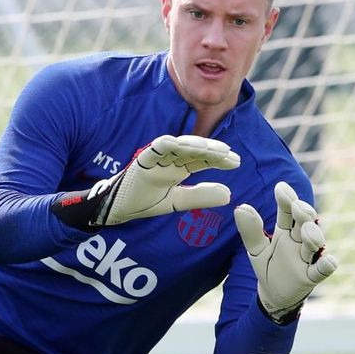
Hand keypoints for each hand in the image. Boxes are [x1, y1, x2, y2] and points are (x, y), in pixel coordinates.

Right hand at [87, 135, 240, 226]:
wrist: (118, 210)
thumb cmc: (144, 202)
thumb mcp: (177, 202)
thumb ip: (200, 197)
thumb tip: (229, 194)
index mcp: (177, 168)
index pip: (201, 160)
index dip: (218, 159)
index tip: (236, 162)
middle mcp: (168, 160)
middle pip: (192, 150)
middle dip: (211, 150)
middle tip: (230, 153)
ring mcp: (155, 159)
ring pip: (177, 146)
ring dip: (193, 145)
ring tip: (211, 148)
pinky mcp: (141, 162)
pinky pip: (153, 150)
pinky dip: (163, 144)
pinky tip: (176, 143)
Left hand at [234, 181, 338, 322]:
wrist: (273, 295)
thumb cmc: (268, 266)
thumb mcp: (256, 249)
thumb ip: (250, 231)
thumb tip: (240, 207)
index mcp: (285, 231)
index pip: (287, 212)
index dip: (286, 199)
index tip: (280, 187)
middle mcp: (298, 241)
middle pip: (305, 223)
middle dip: (303, 213)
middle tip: (296, 206)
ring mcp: (306, 258)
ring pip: (314, 243)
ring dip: (313, 236)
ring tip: (307, 230)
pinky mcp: (311, 277)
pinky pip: (322, 270)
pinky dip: (326, 265)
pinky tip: (328, 260)